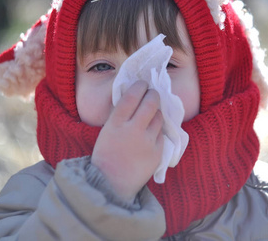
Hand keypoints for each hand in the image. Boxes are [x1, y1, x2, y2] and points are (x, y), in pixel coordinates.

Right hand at [91, 81, 163, 201]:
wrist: (111, 185)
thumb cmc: (106, 156)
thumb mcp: (107, 131)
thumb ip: (120, 116)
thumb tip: (134, 97)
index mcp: (116, 123)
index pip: (132, 96)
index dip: (139, 86)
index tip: (142, 84)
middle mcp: (133, 130)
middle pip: (151, 102)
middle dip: (153, 94)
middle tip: (152, 94)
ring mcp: (147, 142)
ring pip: (159, 117)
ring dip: (156, 113)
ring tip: (151, 116)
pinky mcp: (157, 153)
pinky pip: (161, 135)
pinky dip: (157, 132)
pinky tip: (150, 135)